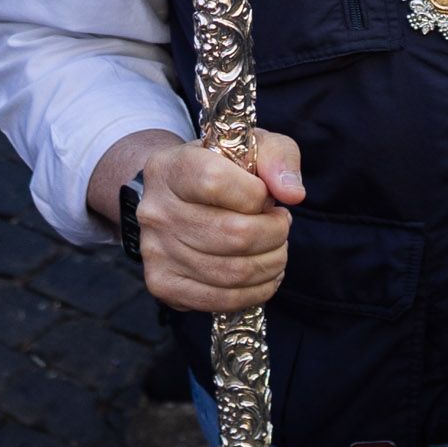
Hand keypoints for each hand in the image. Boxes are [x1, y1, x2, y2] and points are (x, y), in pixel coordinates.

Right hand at [136, 128, 307, 314]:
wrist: (176, 196)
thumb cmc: (221, 169)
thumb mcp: (252, 146)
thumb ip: (278, 157)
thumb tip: (292, 194)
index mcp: (171, 168)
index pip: (215, 182)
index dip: (255, 194)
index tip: (266, 196)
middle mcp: (156, 211)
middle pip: (233, 235)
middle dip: (274, 234)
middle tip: (280, 226)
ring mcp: (155, 252)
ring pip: (232, 272)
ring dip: (271, 264)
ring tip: (276, 249)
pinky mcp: (163, 284)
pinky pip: (221, 300)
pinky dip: (256, 292)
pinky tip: (264, 275)